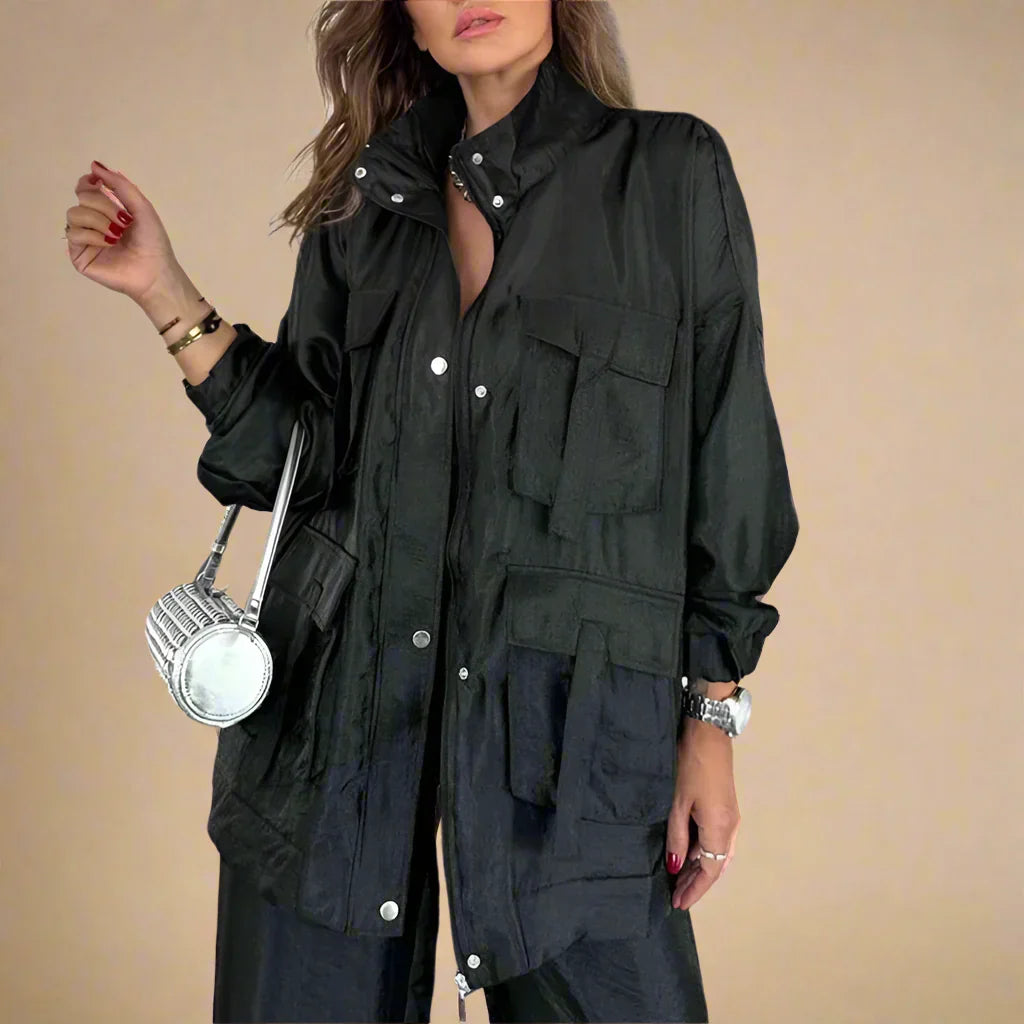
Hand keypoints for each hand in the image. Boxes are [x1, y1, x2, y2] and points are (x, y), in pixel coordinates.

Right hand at [65, 160, 180, 302]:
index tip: (98, 183)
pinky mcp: (78, 255)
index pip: (84, 188)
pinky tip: (108, 244)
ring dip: (98, 220)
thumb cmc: (152, 242)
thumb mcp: (141, 207)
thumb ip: (120, 185)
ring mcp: (85, 239)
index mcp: (106, 211)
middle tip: (123, 221)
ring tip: (117, 235)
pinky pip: (74, 233)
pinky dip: (93, 236)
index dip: (88, 182)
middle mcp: (93, 222)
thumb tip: (94, 165)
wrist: (155, 271)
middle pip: (82, 197)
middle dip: (103, 205)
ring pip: (74, 213)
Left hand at [665, 717, 739, 910]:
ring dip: (700, 868)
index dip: (694, 890)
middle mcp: (731, 827)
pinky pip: (716, 840)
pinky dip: (703, 852)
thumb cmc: (690, 764)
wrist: (708, 732)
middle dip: (697, 883)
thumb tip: (676, 867)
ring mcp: (730, 816)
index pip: (710, 872)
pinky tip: (688, 854)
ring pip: (717, 853)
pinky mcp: (725, 806)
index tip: (678, 904)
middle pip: (716, 865)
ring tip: (679, 880)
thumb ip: (677, 837)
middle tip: (676, 896)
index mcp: (721, 829)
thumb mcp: (677, 803)